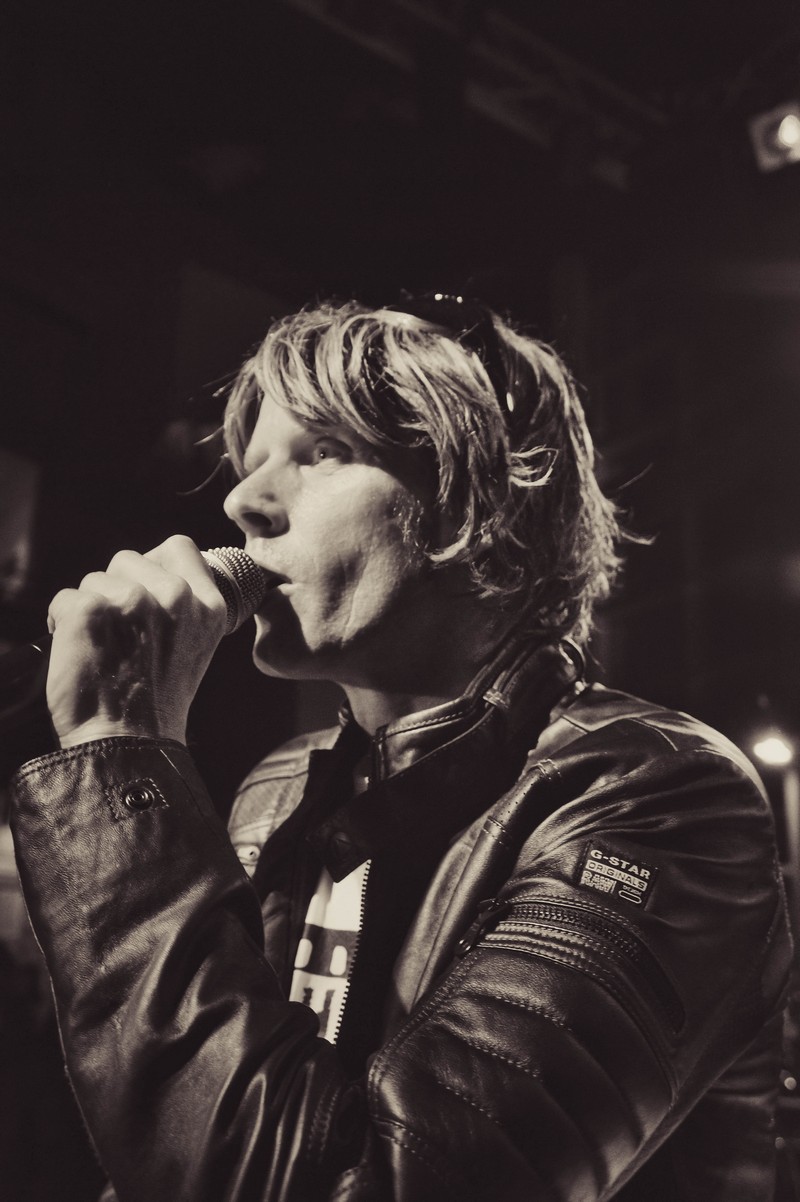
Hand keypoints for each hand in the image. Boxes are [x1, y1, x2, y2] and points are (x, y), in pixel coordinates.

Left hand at [46, 535, 228, 747]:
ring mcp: (132, 601)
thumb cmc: (157, 703)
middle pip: (129, 558)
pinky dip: (62, 624)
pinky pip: (65, 598)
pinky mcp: (90, 611)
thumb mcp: (196, 647)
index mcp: (208, 606)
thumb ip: (184, 607)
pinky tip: (80, 653)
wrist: (129, 744)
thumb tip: (152, 575)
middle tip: (122, 635)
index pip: (179, 547)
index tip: (144, 591)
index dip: (153, 564)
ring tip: (103, 648)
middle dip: (117, 588)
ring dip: (91, 608)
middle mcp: (175, 597)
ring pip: (95, 578)